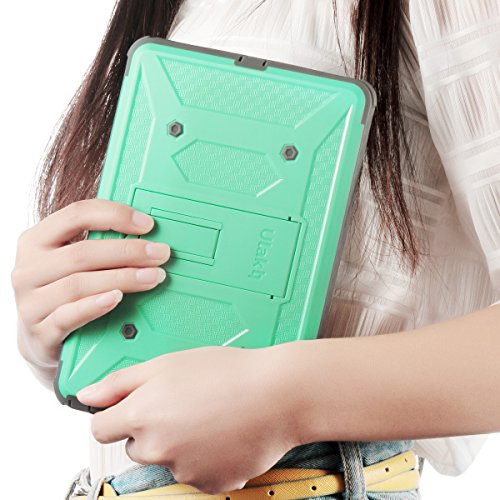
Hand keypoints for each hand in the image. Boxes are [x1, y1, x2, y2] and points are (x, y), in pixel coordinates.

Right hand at [10, 199, 170, 371]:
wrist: (40, 339)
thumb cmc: (63, 292)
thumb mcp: (71, 263)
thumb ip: (99, 244)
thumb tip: (147, 232)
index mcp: (36, 241)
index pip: (76, 215)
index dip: (115, 215)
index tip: (148, 224)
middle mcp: (28, 269)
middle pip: (83, 253)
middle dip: (129, 251)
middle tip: (160, 254)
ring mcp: (30, 303)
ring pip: (79, 284)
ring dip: (123, 278)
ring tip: (153, 277)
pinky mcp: (39, 333)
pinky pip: (68, 316)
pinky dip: (95, 305)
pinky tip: (117, 299)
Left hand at [77, 344, 303, 494]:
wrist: (276, 394)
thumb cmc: (227, 372)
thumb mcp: (168, 363)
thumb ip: (121, 381)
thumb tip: (88, 395)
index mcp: (142, 417)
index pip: (100, 428)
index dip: (115, 413)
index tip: (131, 406)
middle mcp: (157, 449)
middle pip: (135, 444)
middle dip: (151, 427)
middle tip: (183, 403)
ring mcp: (184, 470)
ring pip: (168, 458)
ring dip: (180, 442)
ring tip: (210, 415)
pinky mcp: (210, 484)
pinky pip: (196, 471)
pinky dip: (204, 456)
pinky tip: (223, 432)